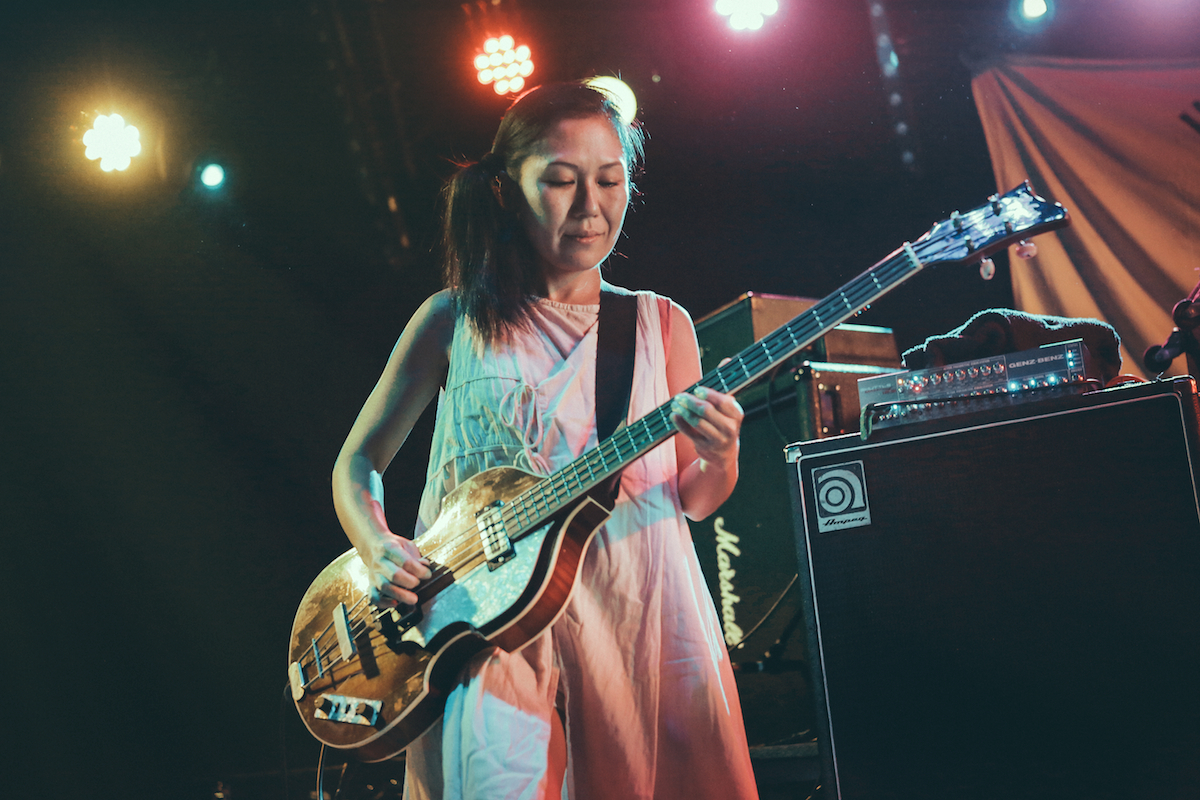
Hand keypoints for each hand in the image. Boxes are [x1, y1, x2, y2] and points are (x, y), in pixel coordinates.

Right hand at [360, 493, 431, 607]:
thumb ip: (416, 556)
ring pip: (384, 587)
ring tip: (413, 599)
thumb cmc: (394, 546)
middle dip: (410, 582)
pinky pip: (374, 597)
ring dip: (401, 595)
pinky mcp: (371, 584)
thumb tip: (425, 566)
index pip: (406, 562)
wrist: (373, 545)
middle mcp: (379, 562)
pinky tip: (395, 603)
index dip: (419, 571)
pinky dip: (384, 603)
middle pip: (394, 575)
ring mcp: (374, 574)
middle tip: (418, 583)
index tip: (427, 574)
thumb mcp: (407, 545)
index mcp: (390, 548)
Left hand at [670, 386, 743, 466]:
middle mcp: (729, 428)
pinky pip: (689, 432)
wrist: (723, 452)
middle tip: (680, 396)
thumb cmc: (721, 425)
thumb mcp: (725, 413)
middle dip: (691, 401)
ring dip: (683, 411)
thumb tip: (694, 393)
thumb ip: (715, 401)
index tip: (696, 390)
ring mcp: (718, 439)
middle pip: (707, 410)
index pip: (722, 402)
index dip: (708, 394)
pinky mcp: (705, 447)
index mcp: (736, 415)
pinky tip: (674, 415)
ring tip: (675, 404)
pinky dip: (679, 423)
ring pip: (697, 422)